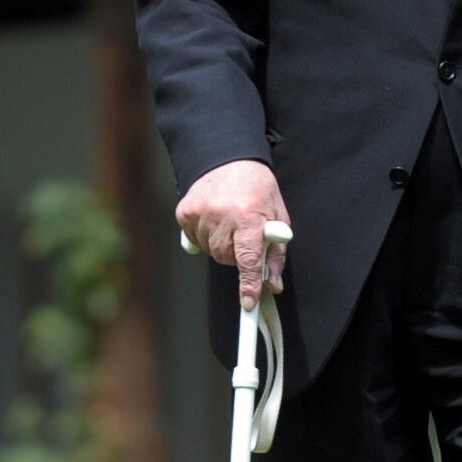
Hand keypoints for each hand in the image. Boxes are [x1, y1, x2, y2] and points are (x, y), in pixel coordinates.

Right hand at [178, 159, 290, 311]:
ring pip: (211, 252)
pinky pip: (195, 241)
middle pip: (226, 258)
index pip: (248, 258)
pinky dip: (205, 236)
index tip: (248, 302)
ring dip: (221, 245)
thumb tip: (272, 284)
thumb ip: (275, 253)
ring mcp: (199, 214)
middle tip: (243, 235)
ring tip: (228, 223)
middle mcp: (222, 215)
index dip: (248, 283)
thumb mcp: (277, 216)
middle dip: (237, 255)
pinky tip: (213, 219)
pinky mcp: (184, 213)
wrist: (228, 158)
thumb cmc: (257, 188)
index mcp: (250, 215)